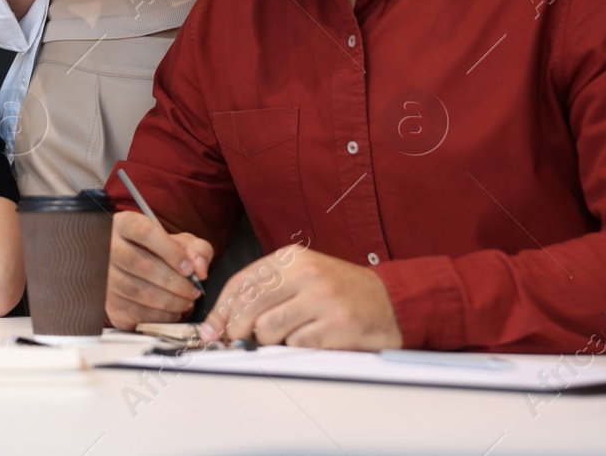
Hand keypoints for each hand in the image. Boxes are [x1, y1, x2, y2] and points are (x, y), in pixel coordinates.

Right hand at [105, 211, 211, 330]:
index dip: (171, 252)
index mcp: (125, 224)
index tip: (190, 268)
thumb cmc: (161, 254)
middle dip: (176, 282)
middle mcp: (107, 248)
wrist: (137, 270)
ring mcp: (104, 277)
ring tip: (186, 301)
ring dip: (171, 301)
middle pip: (141, 264)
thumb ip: (197, 250)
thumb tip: (199, 269)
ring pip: (139, 291)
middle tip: (194, 290)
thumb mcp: (181, 243)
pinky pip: (137, 313)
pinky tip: (172, 311)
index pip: (145, 232)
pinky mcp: (109, 304)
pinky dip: (161, 316)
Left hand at [200, 246, 402, 349]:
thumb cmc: (342, 290)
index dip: (221, 309)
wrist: (393, 301)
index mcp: (292, 258)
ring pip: (269, 329)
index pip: (242, 282)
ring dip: (269, 340)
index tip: (211, 328)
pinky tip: (311, 338)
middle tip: (238, 340)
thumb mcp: (304, 275)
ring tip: (285, 336)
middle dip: (237, 329)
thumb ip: (268, 289)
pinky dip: (297, 347)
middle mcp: (306, 274)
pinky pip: (297, 344)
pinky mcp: (337, 325)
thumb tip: (227, 318)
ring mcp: (323, 299)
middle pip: (250, 306)